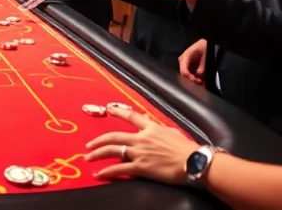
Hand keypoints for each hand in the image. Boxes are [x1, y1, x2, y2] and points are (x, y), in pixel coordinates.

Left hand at [85, 107, 199, 183]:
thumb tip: (150, 126)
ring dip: (97, 154)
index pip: (131, 117)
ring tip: (87, 158)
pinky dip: (107, 171)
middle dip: (98, 140)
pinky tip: (98, 174)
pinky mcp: (140, 167)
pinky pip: (119, 168)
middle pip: (114, 136)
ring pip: (112, 151)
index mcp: (150, 128)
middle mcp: (141, 138)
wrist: (194, 161)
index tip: (109, 109)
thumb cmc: (187, 148)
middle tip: (88, 145)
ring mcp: (139, 152)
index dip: (118, 112)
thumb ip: (158, 129)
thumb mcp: (172, 132)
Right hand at [178, 39, 207, 84]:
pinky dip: (194, 77)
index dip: (190, 78)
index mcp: (185, 57)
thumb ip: (202, 65)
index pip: (184, 71)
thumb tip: (199, 74)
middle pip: (184, 74)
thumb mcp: (205, 55)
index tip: (198, 81)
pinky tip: (200, 78)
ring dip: (194, 79)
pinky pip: (189, 73)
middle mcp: (182, 61)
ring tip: (202, 81)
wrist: (204, 44)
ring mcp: (184, 64)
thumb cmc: (204, 46)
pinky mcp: (187, 66)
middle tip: (201, 82)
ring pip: (186, 75)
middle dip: (192, 80)